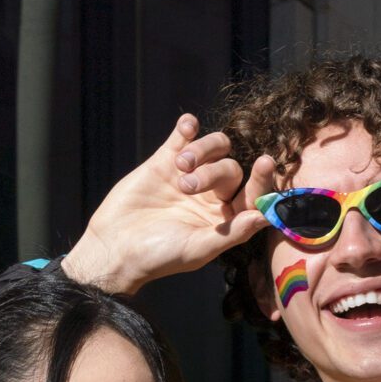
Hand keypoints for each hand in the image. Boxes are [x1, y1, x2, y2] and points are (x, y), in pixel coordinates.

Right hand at [65, 114, 275, 295]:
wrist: (115, 246)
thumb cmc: (159, 256)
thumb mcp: (198, 249)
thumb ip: (233, 233)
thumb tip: (265, 217)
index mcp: (225, 219)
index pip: (254, 194)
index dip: (263, 179)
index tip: (265, 162)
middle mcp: (213, 196)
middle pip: (231, 168)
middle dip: (212, 172)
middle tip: (186, 187)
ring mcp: (190, 176)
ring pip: (214, 148)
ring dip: (202, 149)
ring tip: (180, 166)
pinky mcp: (165, 161)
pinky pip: (184, 137)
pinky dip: (188, 127)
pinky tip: (188, 125)